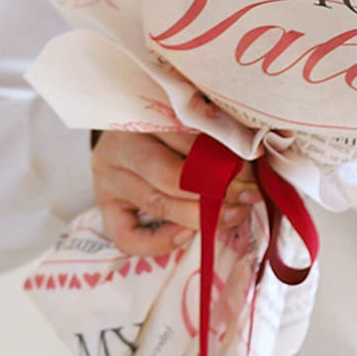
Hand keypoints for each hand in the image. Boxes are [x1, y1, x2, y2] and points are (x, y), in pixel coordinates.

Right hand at [91, 129, 260, 256]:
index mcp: (138, 113)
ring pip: (158, 204)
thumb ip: (207, 130)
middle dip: (217, 191)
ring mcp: (106, 179)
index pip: (183, 139)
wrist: (124, 122)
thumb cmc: (162, 118)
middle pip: (171, 176)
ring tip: (233, 214)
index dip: (221, 156)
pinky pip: (127, 237)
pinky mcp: (104, 206)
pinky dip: (159, 242)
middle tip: (248, 196)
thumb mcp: (180, 114)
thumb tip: (251, 158)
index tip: (251, 166)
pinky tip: (185, 235)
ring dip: (201, 215)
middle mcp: (117, 147)